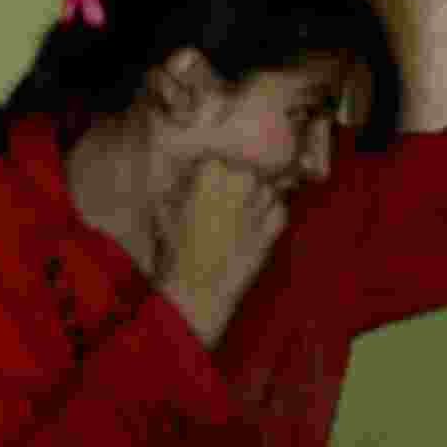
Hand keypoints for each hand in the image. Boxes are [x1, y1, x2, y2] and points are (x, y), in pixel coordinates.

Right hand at [155, 159, 286, 348]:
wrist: (199, 289)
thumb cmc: (177, 251)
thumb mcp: (165, 211)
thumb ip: (176, 185)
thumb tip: (184, 172)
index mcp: (211, 177)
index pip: (220, 157)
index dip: (216, 167)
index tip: (211, 175)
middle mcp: (240, 186)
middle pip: (250, 170)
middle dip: (241, 179)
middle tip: (230, 193)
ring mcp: (259, 208)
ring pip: (268, 188)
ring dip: (258, 195)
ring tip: (244, 208)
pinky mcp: (273, 230)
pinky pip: (281, 211)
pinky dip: (273, 213)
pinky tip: (259, 222)